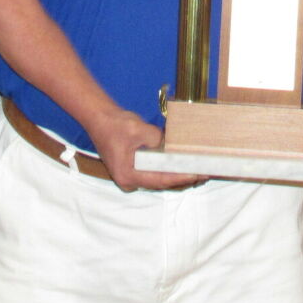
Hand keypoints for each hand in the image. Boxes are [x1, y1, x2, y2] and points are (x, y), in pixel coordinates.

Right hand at [85, 106, 203, 192]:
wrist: (98, 118)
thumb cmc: (115, 124)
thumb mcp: (139, 130)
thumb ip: (158, 140)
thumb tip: (173, 146)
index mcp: (128, 175)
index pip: (161, 180)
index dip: (181, 177)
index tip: (198, 174)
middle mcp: (129, 181)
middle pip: (161, 183)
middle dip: (183, 178)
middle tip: (204, 173)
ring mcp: (130, 177)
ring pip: (158, 180)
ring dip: (177, 175)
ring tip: (198, 171)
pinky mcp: (133, 170)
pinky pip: (154, 173)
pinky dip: (168, 169)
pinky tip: (182, 164)